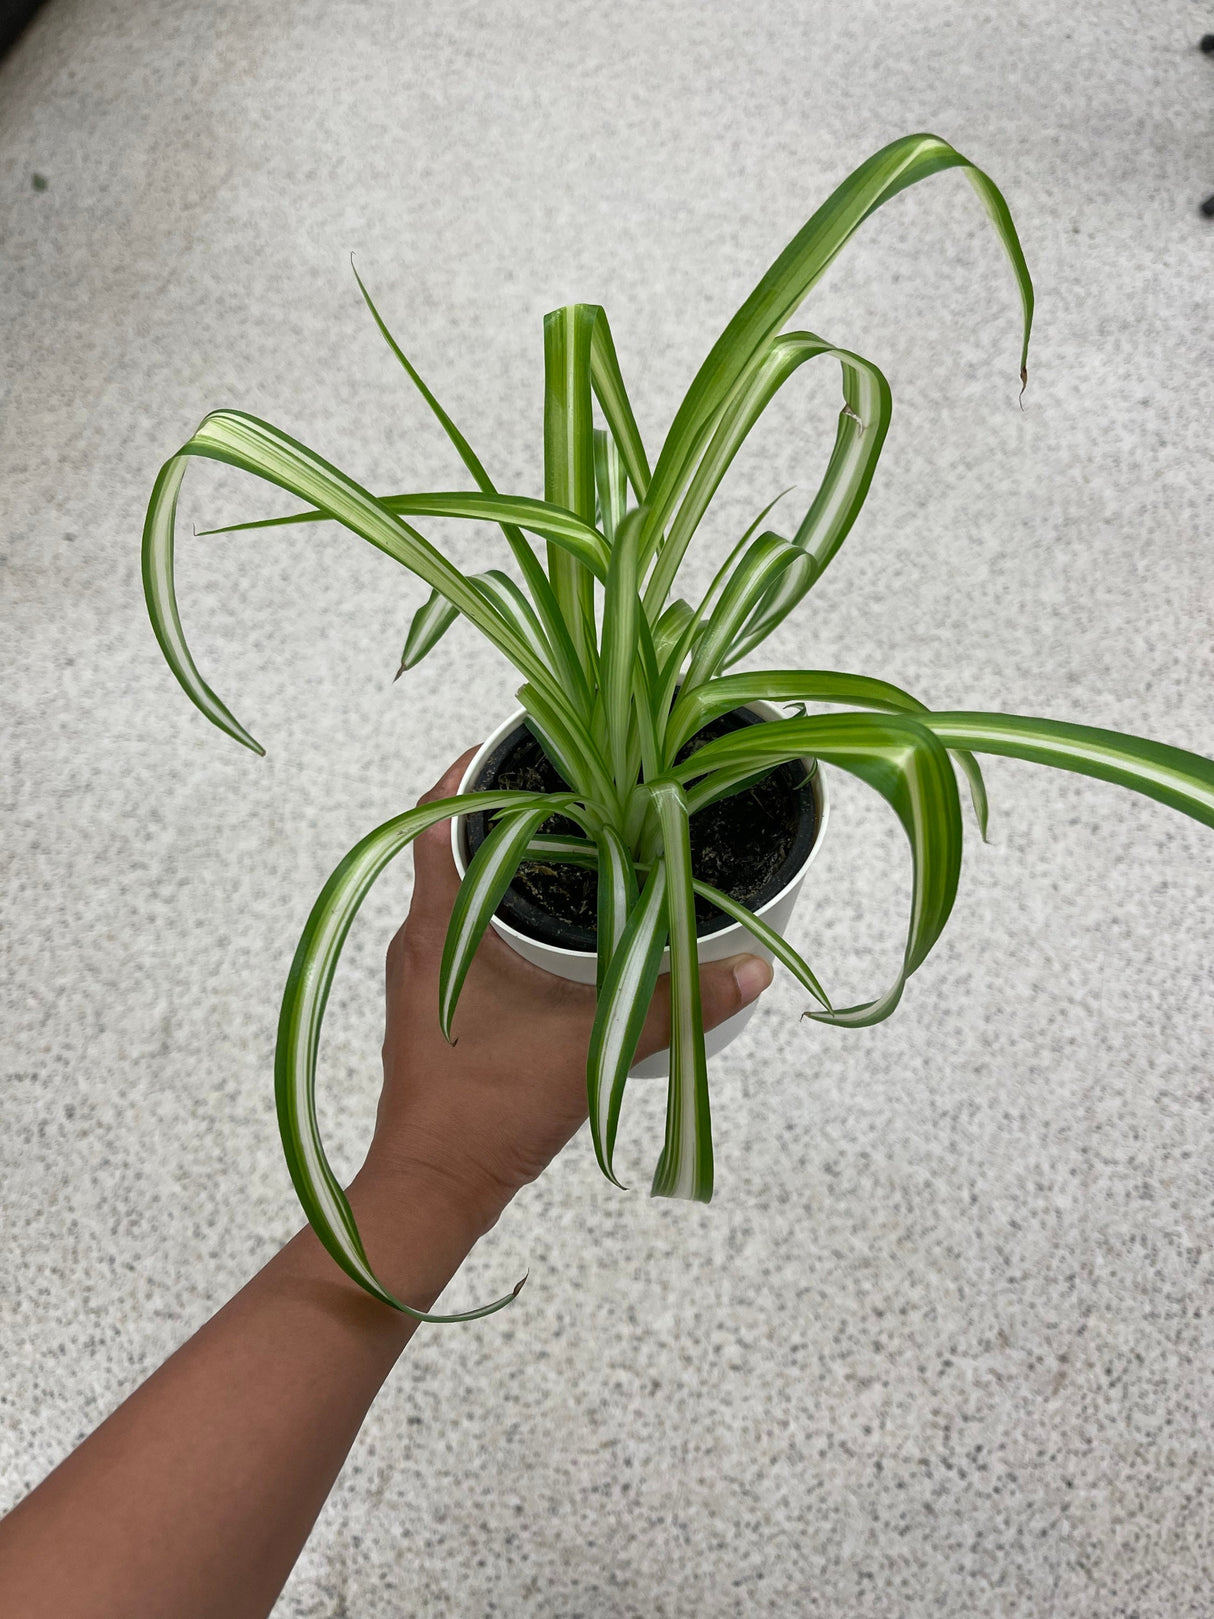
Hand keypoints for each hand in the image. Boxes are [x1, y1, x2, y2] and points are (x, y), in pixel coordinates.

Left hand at [365, 750, 773, 1233]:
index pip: (438, 817)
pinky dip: (501, 908)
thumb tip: (750, 971)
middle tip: (566, 784)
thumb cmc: (490, 1113)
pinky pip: (461, 929)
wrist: (433, 1188)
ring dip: (502, 861)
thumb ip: (677, 1003)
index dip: (471, 770)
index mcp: (440, 925)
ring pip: (456, 889)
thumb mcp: (597, 1047)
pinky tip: (551, 922)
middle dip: (503, 809)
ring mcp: (419, 972)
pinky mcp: (430, 1004)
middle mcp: (419, 937)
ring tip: (568, 839)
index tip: (516, 741)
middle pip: (451, 843)